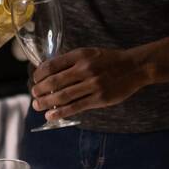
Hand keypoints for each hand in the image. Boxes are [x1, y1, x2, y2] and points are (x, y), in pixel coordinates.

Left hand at [30, 47, 150, 121]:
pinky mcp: (99, 98)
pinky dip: (60, 112)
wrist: (135, 67)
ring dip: (46, 102)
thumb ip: (72, 61)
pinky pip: (75, 107)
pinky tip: (51, 115)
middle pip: (54, 81)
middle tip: (33, 94)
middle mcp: (85, 69)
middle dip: (39, 90)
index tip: (35, 79)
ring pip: (62, 96)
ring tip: (37, 106)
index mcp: (80, 55)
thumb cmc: (110, 60)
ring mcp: (92, 85)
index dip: (39, 74)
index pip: (52, 65)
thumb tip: (50, 72)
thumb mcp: (90, 53)